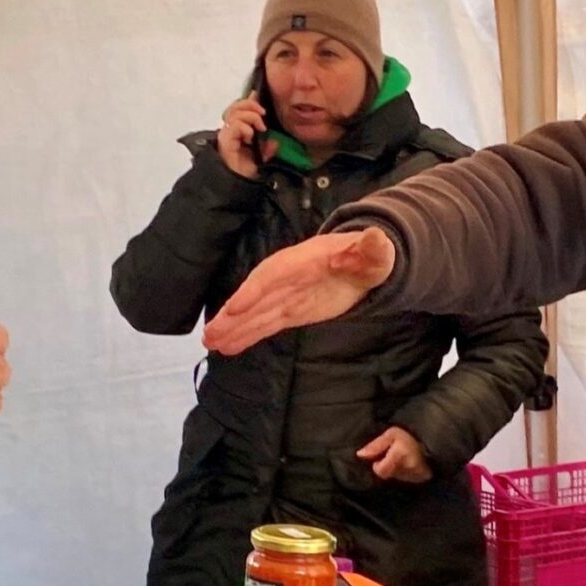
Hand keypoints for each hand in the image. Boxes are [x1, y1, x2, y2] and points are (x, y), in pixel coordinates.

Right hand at [204, 228, 396, 355]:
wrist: (364, 263)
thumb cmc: (370, 256)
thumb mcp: (376, 252)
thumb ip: (373, 248)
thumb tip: (377, 237)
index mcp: (304, 261)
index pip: (274, 275)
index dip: (254, 291)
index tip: (234, 308)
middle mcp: (288, 278)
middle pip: (256, 297)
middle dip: (233, 315)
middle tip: (210, 334)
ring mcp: (286, 295)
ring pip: (256, 313)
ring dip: (232, 328)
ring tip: (209, 343)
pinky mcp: (289, 310)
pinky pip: (264, 323)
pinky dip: (246, 335)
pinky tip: (227, 347)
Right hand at [217, 97, 270, 178]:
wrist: (239, 183)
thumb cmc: (247, 171)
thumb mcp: (263, 156)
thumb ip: (267, 146)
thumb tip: (275, 140)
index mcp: (238, 130)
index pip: (240, 108)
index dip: (249, 100)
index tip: (258, 96)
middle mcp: (230, 129)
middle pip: (235, 106)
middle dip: (250, 105)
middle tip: (263, 113)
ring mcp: (226, 134)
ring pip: (234, 113)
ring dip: (250, 116)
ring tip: (259, 127)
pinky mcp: (225, 140)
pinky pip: (234, 125)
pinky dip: (245, 127)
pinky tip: (250, 137)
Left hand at [357, 427, 432, 483]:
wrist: (434, 440)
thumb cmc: (411, 435)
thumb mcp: (391, 434)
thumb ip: (375, 445)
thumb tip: (360, 454)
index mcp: (400, 455)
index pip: (380, 471)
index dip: (378, 465)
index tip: (381, 458)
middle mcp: (408, 468)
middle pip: (388, 475)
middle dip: (387, 466)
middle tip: (393, 455)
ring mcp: (416, 476)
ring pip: (396, 478)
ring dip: (396, 470)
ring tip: (402, 458)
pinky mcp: (422, 479)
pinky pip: (406, 479)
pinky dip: (405, 473)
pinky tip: (409, 463)